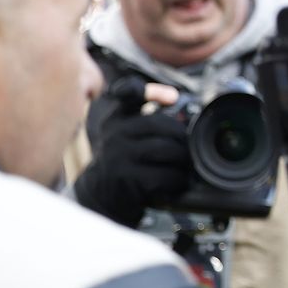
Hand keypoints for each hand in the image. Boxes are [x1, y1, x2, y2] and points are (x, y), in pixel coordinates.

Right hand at [73, 81, 189, 225]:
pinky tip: (178, 181)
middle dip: (181, 136)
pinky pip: (164, 175)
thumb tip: (177, 105)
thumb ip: (142, 118)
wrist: (99, 196)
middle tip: (188, 146)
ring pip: (166, 150)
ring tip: (186, 165)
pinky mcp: (127, 179)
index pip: (129, 94)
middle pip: (160, 125)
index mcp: (115, 119)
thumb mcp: (122, 134)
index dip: (152, 92)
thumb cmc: (121, 161)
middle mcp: (114, 134)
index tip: (173, 97)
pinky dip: (178, 179)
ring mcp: (119, 156)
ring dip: (183, 159)